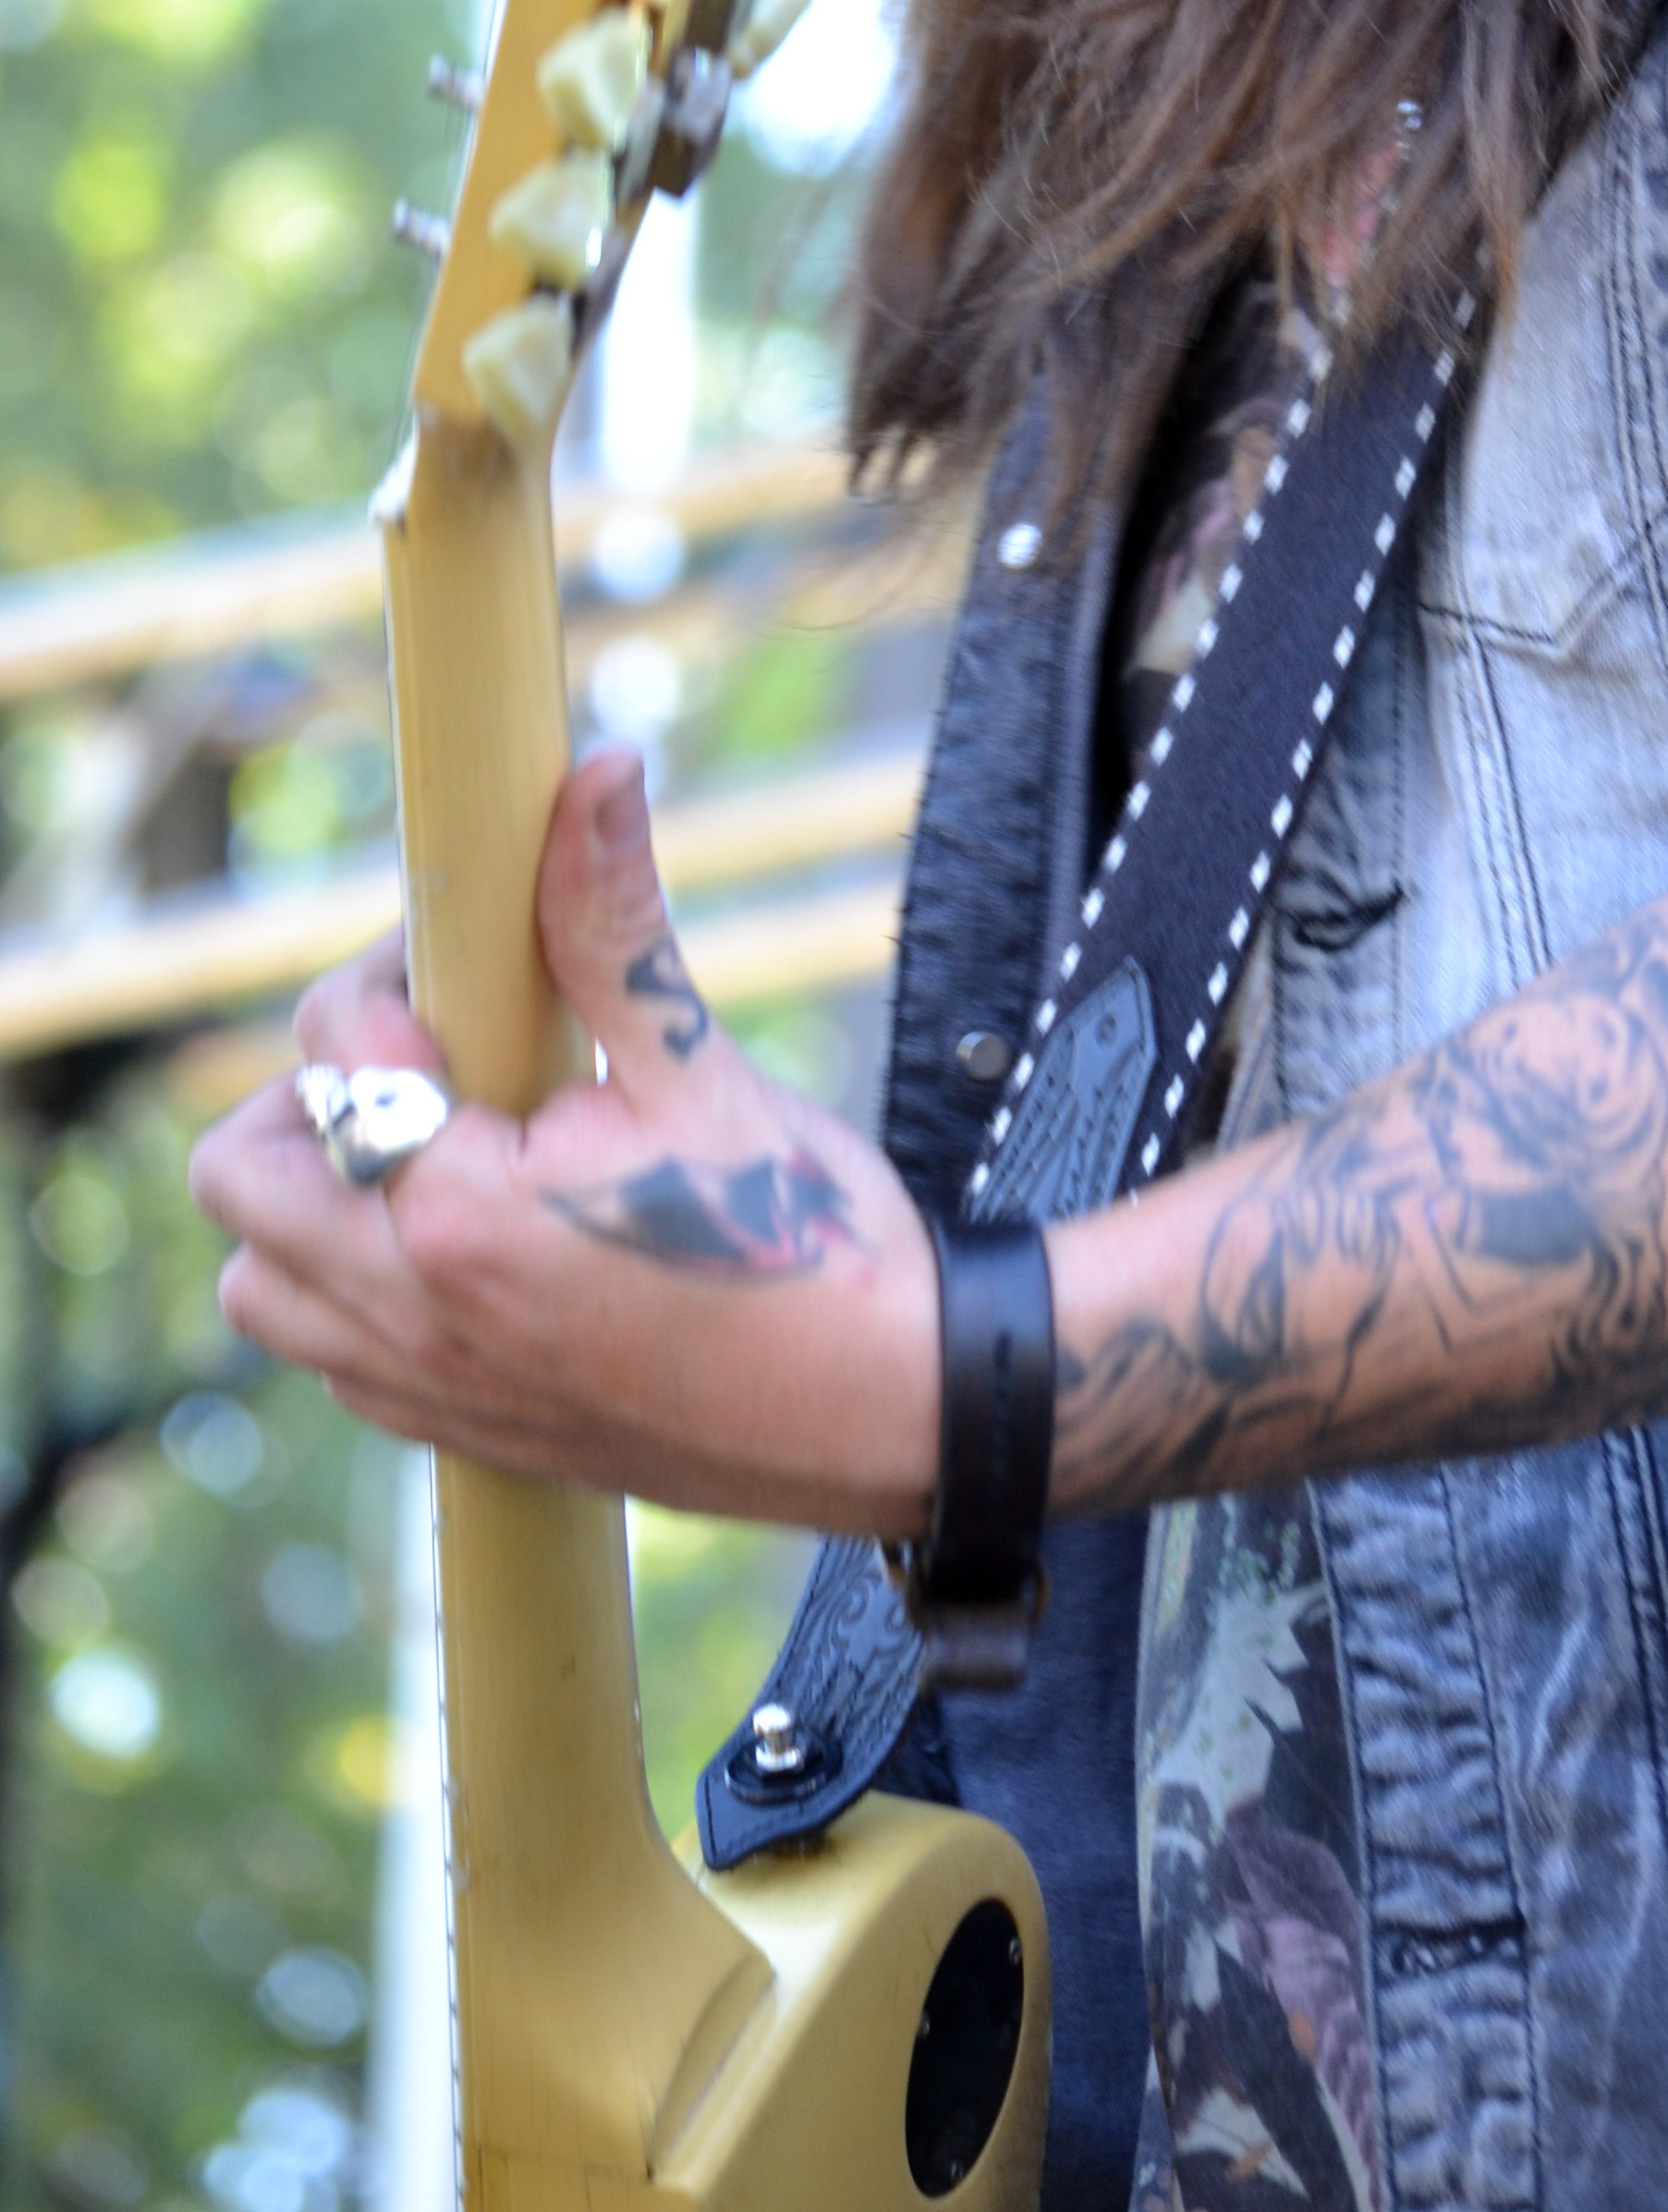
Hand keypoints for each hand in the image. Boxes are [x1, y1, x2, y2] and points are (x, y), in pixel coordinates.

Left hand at [189, 750, 940, 1533]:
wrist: (880, 1410)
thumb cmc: (800, 1237)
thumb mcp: (699, 1065)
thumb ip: (612, 922)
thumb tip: (597, 776)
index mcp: (455, 1209)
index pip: (334, 1042)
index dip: (394, 964)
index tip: (472, 950)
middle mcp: (408, 1310)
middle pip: (242, 1173)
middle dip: (314, 1086)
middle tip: (430, 1052)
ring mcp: (423, 1386)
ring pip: (263, 1281)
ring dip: (313, 1200)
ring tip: (433, 1146)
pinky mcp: (456, 1436)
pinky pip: (332, 1356)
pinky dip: (354, 1285)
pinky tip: (470, 1236)